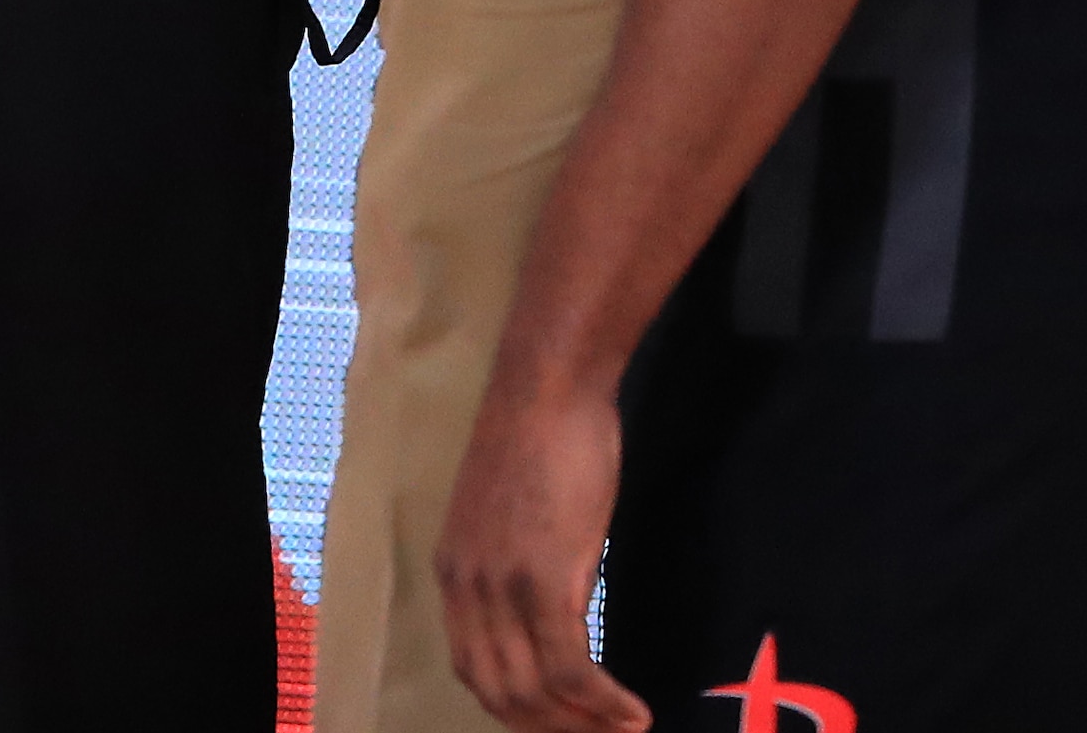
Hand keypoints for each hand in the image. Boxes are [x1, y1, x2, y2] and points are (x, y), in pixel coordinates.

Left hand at [440, 371, 647, 728]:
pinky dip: (603, 704)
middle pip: (498, 693)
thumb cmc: (544, 438)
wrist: (549, 387)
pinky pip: (570, 670)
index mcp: (453, 573)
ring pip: (534, 692)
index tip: (559, 724)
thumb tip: (549, 614)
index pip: (472, 671)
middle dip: (550, 730)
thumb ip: (516, 567)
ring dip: (582, 727)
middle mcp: (465, 589)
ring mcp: (500, 588)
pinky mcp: (542, 580)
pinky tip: (634, 714)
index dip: (516, 710)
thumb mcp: (512, 515)